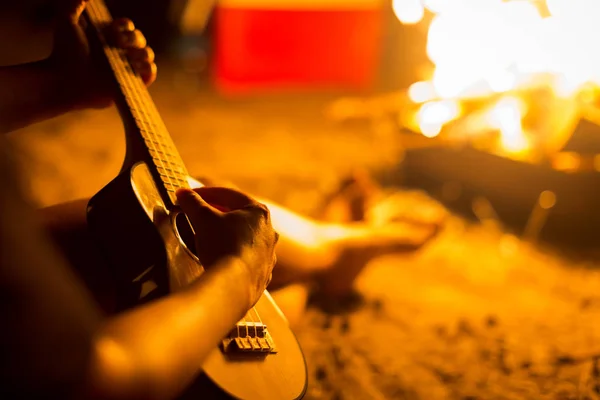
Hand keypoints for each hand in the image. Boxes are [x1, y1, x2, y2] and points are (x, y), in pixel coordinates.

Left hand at [47, 1, 156, 109]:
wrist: (66, 79)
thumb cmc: (64, 53)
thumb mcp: (66, 23)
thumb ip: (73, 6)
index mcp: (108, 37)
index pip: (128, 26)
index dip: (125, 25)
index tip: (113, 28)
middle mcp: (119, 52)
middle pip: (140, 39)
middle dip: (133, 38)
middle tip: (118, 42)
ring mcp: (126, 69)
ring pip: (148, 55)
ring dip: (143, 52)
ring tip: (128, 55)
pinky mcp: (131, 84)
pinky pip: (150, 73)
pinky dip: (148, 68)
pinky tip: (134, 67)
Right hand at [176, 187, 278, 307]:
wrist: (233, 286)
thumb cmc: (223, 247)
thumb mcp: (202, 219)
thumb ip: (193, 203)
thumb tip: (184, 194)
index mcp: (258, 212)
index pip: (229, 195)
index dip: (206, 193)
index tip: (191, 195)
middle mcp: (269, 232)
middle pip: (239, 216)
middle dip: (217, 213)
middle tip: (198, 214)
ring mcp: (267, 255)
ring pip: (243, 239)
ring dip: (226, 235)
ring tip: (207, 238)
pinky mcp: (262, 274)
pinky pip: (244, 260)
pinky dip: (231, 256)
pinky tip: (219, 259)